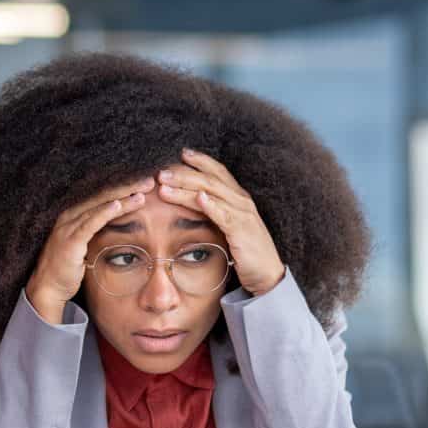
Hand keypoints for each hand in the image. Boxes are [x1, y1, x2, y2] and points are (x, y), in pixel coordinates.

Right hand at [26, 176, 156, 323]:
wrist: (48, 286)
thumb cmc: (68, 266)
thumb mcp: (85, 244)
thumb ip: (98, 231)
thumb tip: (121, 226)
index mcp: (75, 214)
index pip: (102, 196)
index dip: (123, 187)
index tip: (144, 183)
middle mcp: (70, 215)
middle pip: (102, 196)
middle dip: (127, 187)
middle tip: (149, 180)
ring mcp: (68, 226)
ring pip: (99, 206)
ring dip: (122, 198)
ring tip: (142, 192)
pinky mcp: (70, 240)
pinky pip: (90, 223)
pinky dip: (104, 213)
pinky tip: (119, 205)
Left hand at [157, 148, 285, 296]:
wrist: (266, 274)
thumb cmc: (244, 251)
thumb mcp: (228, 227)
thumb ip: (214, 212)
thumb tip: (193, 202)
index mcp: (238, 197)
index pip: (218, 172)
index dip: (200, 161)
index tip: (180, 153)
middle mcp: (241, 201)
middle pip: (209, 180)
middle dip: (184, 173)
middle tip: (160, 171)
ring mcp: (243, 214)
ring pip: (211, 194)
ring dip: (186, 187)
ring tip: (165, 184)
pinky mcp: (242, 231)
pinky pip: (225, 215)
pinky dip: (211, 205)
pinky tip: (198, 198)